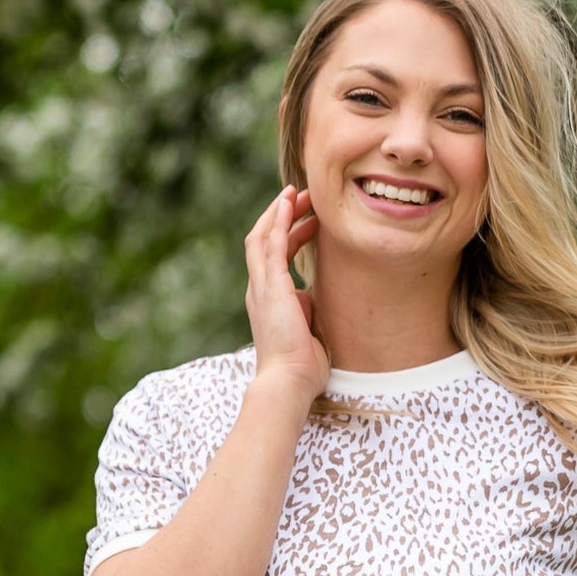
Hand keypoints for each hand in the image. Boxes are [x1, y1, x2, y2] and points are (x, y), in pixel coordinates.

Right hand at [244, 186, 327, 402]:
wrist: (289, 382)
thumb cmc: (301, 366)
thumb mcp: (307, 330)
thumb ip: (308, 309)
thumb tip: (317, 298)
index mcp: (268, 300)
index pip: (274, 257)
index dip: (291, 234)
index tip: (310, 221)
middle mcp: (259, 290)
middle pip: (264, 239)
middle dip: (283, 216)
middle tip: (305, 197)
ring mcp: (262, 287)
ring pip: (263, 236)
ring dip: (280, 211)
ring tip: (298, 192)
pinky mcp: (270, 286)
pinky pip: (271, 244)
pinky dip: (279, 220)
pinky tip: (289, 202)